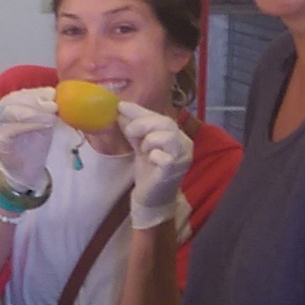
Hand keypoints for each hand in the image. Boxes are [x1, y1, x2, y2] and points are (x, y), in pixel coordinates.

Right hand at [0, 85, 57, 192]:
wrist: (27, 168)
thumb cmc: (35, 142)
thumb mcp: (44, 120)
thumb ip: (46, 107)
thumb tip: (55, 93)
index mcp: (11, 102)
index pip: (24, 93)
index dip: (39, 92)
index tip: (55, 95)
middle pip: (17, 99)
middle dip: (37, 102)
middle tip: (54, 106)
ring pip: (13, 111)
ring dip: (34, 113)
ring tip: (51, 117)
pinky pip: (11, 129)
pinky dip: (28, 125)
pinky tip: (43, 126)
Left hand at [119, 101, 193, 231]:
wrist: (152, 199)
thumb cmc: (149, 171)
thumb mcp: (140, 146)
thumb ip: (134, 130)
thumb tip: (121, 110)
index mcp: (177, 135)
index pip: (161, 117)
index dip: (140, 111)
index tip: (121, 106)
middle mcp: (184, 144)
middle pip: (166, 123)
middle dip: (142, 123)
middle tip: (129, 131)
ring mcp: (182, 157)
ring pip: (167, 137)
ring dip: (149, 140)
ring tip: (144, 151)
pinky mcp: (174, 170)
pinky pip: (164, 156)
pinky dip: (154, 155)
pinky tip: (151, 161)